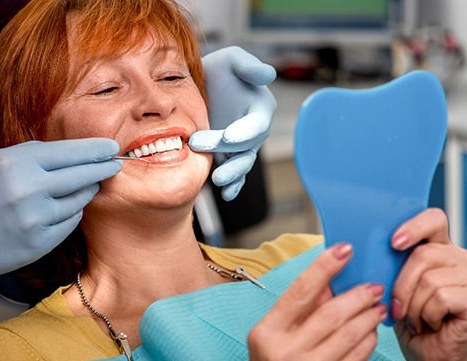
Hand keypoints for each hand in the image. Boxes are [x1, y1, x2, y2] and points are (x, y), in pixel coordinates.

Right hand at [0, 138, 121, 294]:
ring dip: (86, 191)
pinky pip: (69, 222)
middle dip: (103, 168)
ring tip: (88, 185)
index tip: (110, 147)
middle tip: (115, 163)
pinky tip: (66, 208)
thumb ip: (29, 157)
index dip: (94, 149)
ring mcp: (36, 218)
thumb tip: (67, 155)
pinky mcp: (39, 242)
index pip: (69, 152)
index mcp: (15, 163)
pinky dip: (71, 213)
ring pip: (79, 200)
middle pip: (82, 175)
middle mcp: (29, 189)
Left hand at [189, 46, 276, 200]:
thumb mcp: (232, 59)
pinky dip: (233, 186)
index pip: (257, 123)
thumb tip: (268, 74)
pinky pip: (235, 174)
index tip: (229, 136)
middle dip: (225, 150)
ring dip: (232, 174)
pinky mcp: (229, 157)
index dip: (245, 131)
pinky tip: (226, 194)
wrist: (199, 86)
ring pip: (242, 164)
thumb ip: (249, 66)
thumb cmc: (220, 70)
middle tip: (198, 144)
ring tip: (217, 180)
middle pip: (246, 146)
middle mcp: (254, 130)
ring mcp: (242, 146)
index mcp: (260, 107)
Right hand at [248, 243, 387, 360]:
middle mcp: (285, 353)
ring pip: (348, 336)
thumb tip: (329, 280)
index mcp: (267, 333)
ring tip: (377, 307)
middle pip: (330, 314)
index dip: (324, 267)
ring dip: (368, 317)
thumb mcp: (272, 335)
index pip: (300, 291)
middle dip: (357, 296)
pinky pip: (356, 359)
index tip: (344, 250)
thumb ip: (298, 308)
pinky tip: (370, 331)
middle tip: (373, 286)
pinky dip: (367, 341)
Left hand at [390, 208, 466, 360]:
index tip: (394, 243)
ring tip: (416, 318)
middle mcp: (458, 258)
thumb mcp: (392, 285)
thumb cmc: (408, 318)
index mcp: (437, 247)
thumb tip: (366, 249)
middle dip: (401, 284)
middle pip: (423, 254)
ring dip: (413, 305)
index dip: (414, 226)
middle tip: (396, 306)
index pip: (433, 219)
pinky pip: (441, 298)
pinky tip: (430, 323)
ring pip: (430, 279)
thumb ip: (389, 263)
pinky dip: (427, 315)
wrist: (426, 354)